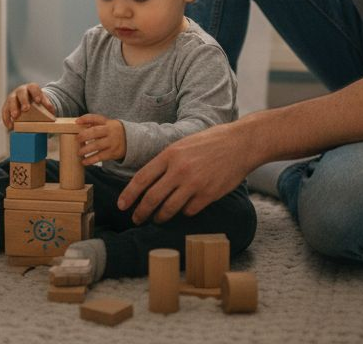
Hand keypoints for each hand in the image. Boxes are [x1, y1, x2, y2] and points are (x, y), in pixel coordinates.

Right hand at [1, 83, 50, 129]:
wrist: (28, 101)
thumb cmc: (37, 101)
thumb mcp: (43, 101)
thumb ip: (47, 105)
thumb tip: (51, 111)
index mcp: (31, 88)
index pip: (33, 88)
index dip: (36, 93)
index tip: (38, 101)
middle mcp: (20, 91)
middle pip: (21, 93)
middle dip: (23, 101)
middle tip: (26, 109)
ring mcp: (12, 97)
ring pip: (11, 101)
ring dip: (13, 108)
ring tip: (15, 117)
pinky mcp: (6, 105)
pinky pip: (5, 111)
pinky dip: (6, 119)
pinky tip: (10, 126)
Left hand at [75, 114, 125, 163]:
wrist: (130, 140)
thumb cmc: (113, 131)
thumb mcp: (107, 124)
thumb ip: (95, 123)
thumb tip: (78, 123)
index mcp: (108, 123)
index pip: (96, 118)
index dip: (86, 119)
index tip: (77, 122)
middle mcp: (110, 131)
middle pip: (95, 132)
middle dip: (83, 136)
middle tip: (77, 139)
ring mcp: (112, 142)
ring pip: (96, 145)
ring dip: (85, 149)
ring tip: (79, 153)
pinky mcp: (113, 153)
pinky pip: (100, 157)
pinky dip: (91, 160)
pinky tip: (84, 162)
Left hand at [116, 122, 254, 223]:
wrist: (240, 144)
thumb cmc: (210, 142)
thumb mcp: (183, 144)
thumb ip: (166, 161)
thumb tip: (149, 181)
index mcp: (170, 155)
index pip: (142, 178)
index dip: (129, 194)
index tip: (122, 205)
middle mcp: (179, 170)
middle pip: (152, 198)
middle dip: (141, 212)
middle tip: (136, 219)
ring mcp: (194, 184)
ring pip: (169, 209)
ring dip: (160, 217)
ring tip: (157, 219)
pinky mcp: (208, 195)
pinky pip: (189, 211)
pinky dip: (184, 212)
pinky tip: (184, 209)